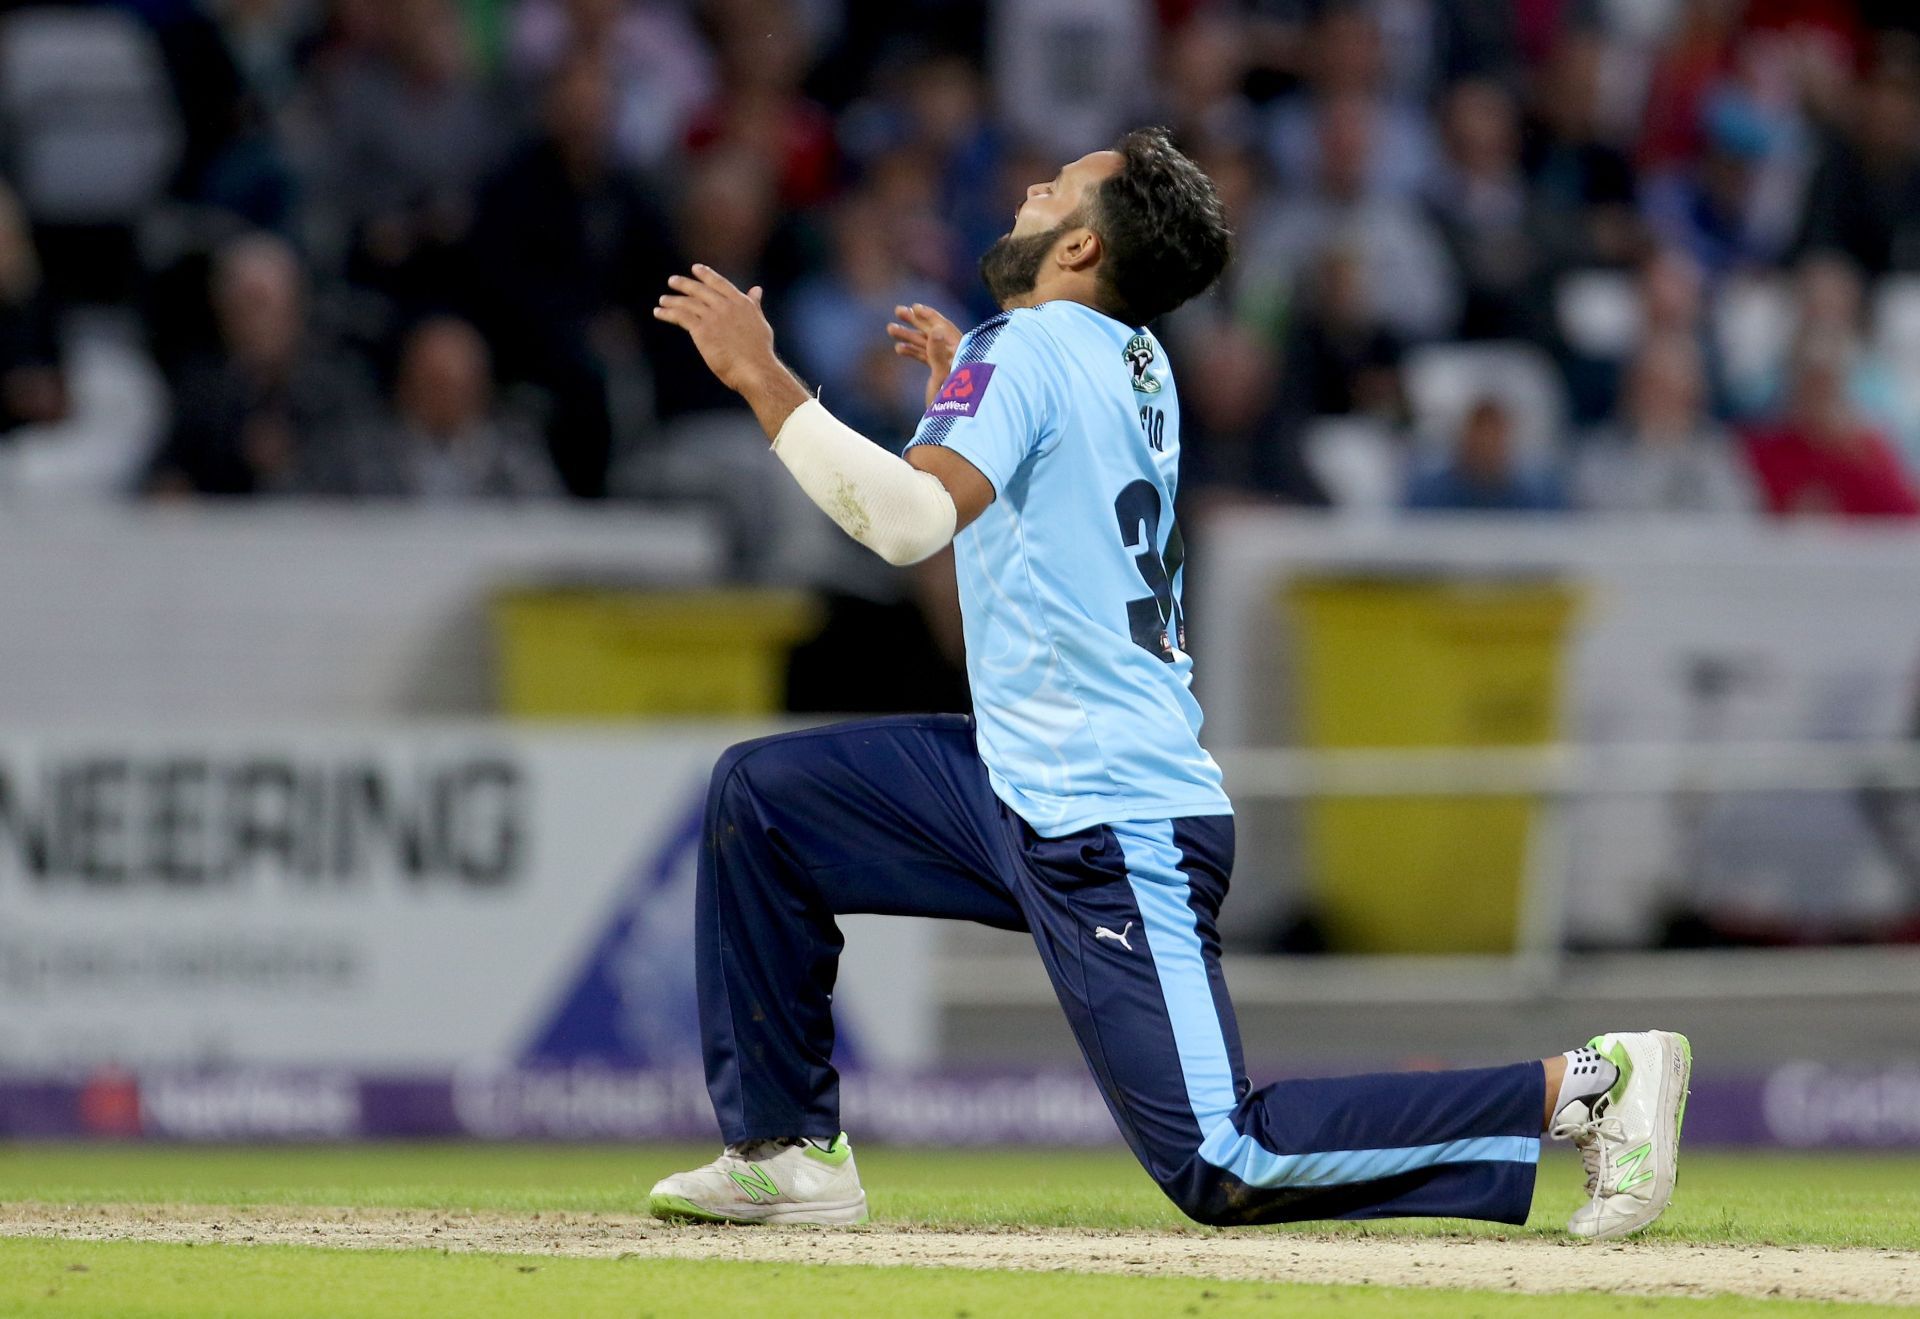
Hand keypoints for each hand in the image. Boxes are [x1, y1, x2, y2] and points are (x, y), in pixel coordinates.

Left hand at [653, 265, 777, 393]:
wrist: (755, 368)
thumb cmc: (760, 352)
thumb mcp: (759, 323)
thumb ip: (754, 305)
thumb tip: (757, 290)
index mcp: (741, 303)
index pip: (720, 283)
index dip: (706, 275)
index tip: (696, 268)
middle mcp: (726, 306)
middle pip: (700, 290)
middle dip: (684, 284)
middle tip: (672, 281)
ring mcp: (713, 317)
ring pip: (688, 303)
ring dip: (672, 300)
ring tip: (663, 300)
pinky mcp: (702, 330)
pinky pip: (680, 316)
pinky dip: (667, 313)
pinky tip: (659, 312)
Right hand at [887, 303, 962, 409]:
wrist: (951, 428)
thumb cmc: (951, 405)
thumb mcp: (943, 377)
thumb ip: (939, 353)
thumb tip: (936, 329)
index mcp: (963, 354)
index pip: (945, 329)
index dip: (930, 317)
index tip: (914, 307)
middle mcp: (958, 357)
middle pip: (935, 334)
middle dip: (916, 322)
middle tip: (898, 310)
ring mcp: (949, 366)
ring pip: (928, 346)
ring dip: (909, 337)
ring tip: (890, 328)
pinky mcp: (942, 376)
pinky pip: (927, 359)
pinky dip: (913, 353)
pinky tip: (898, 349)